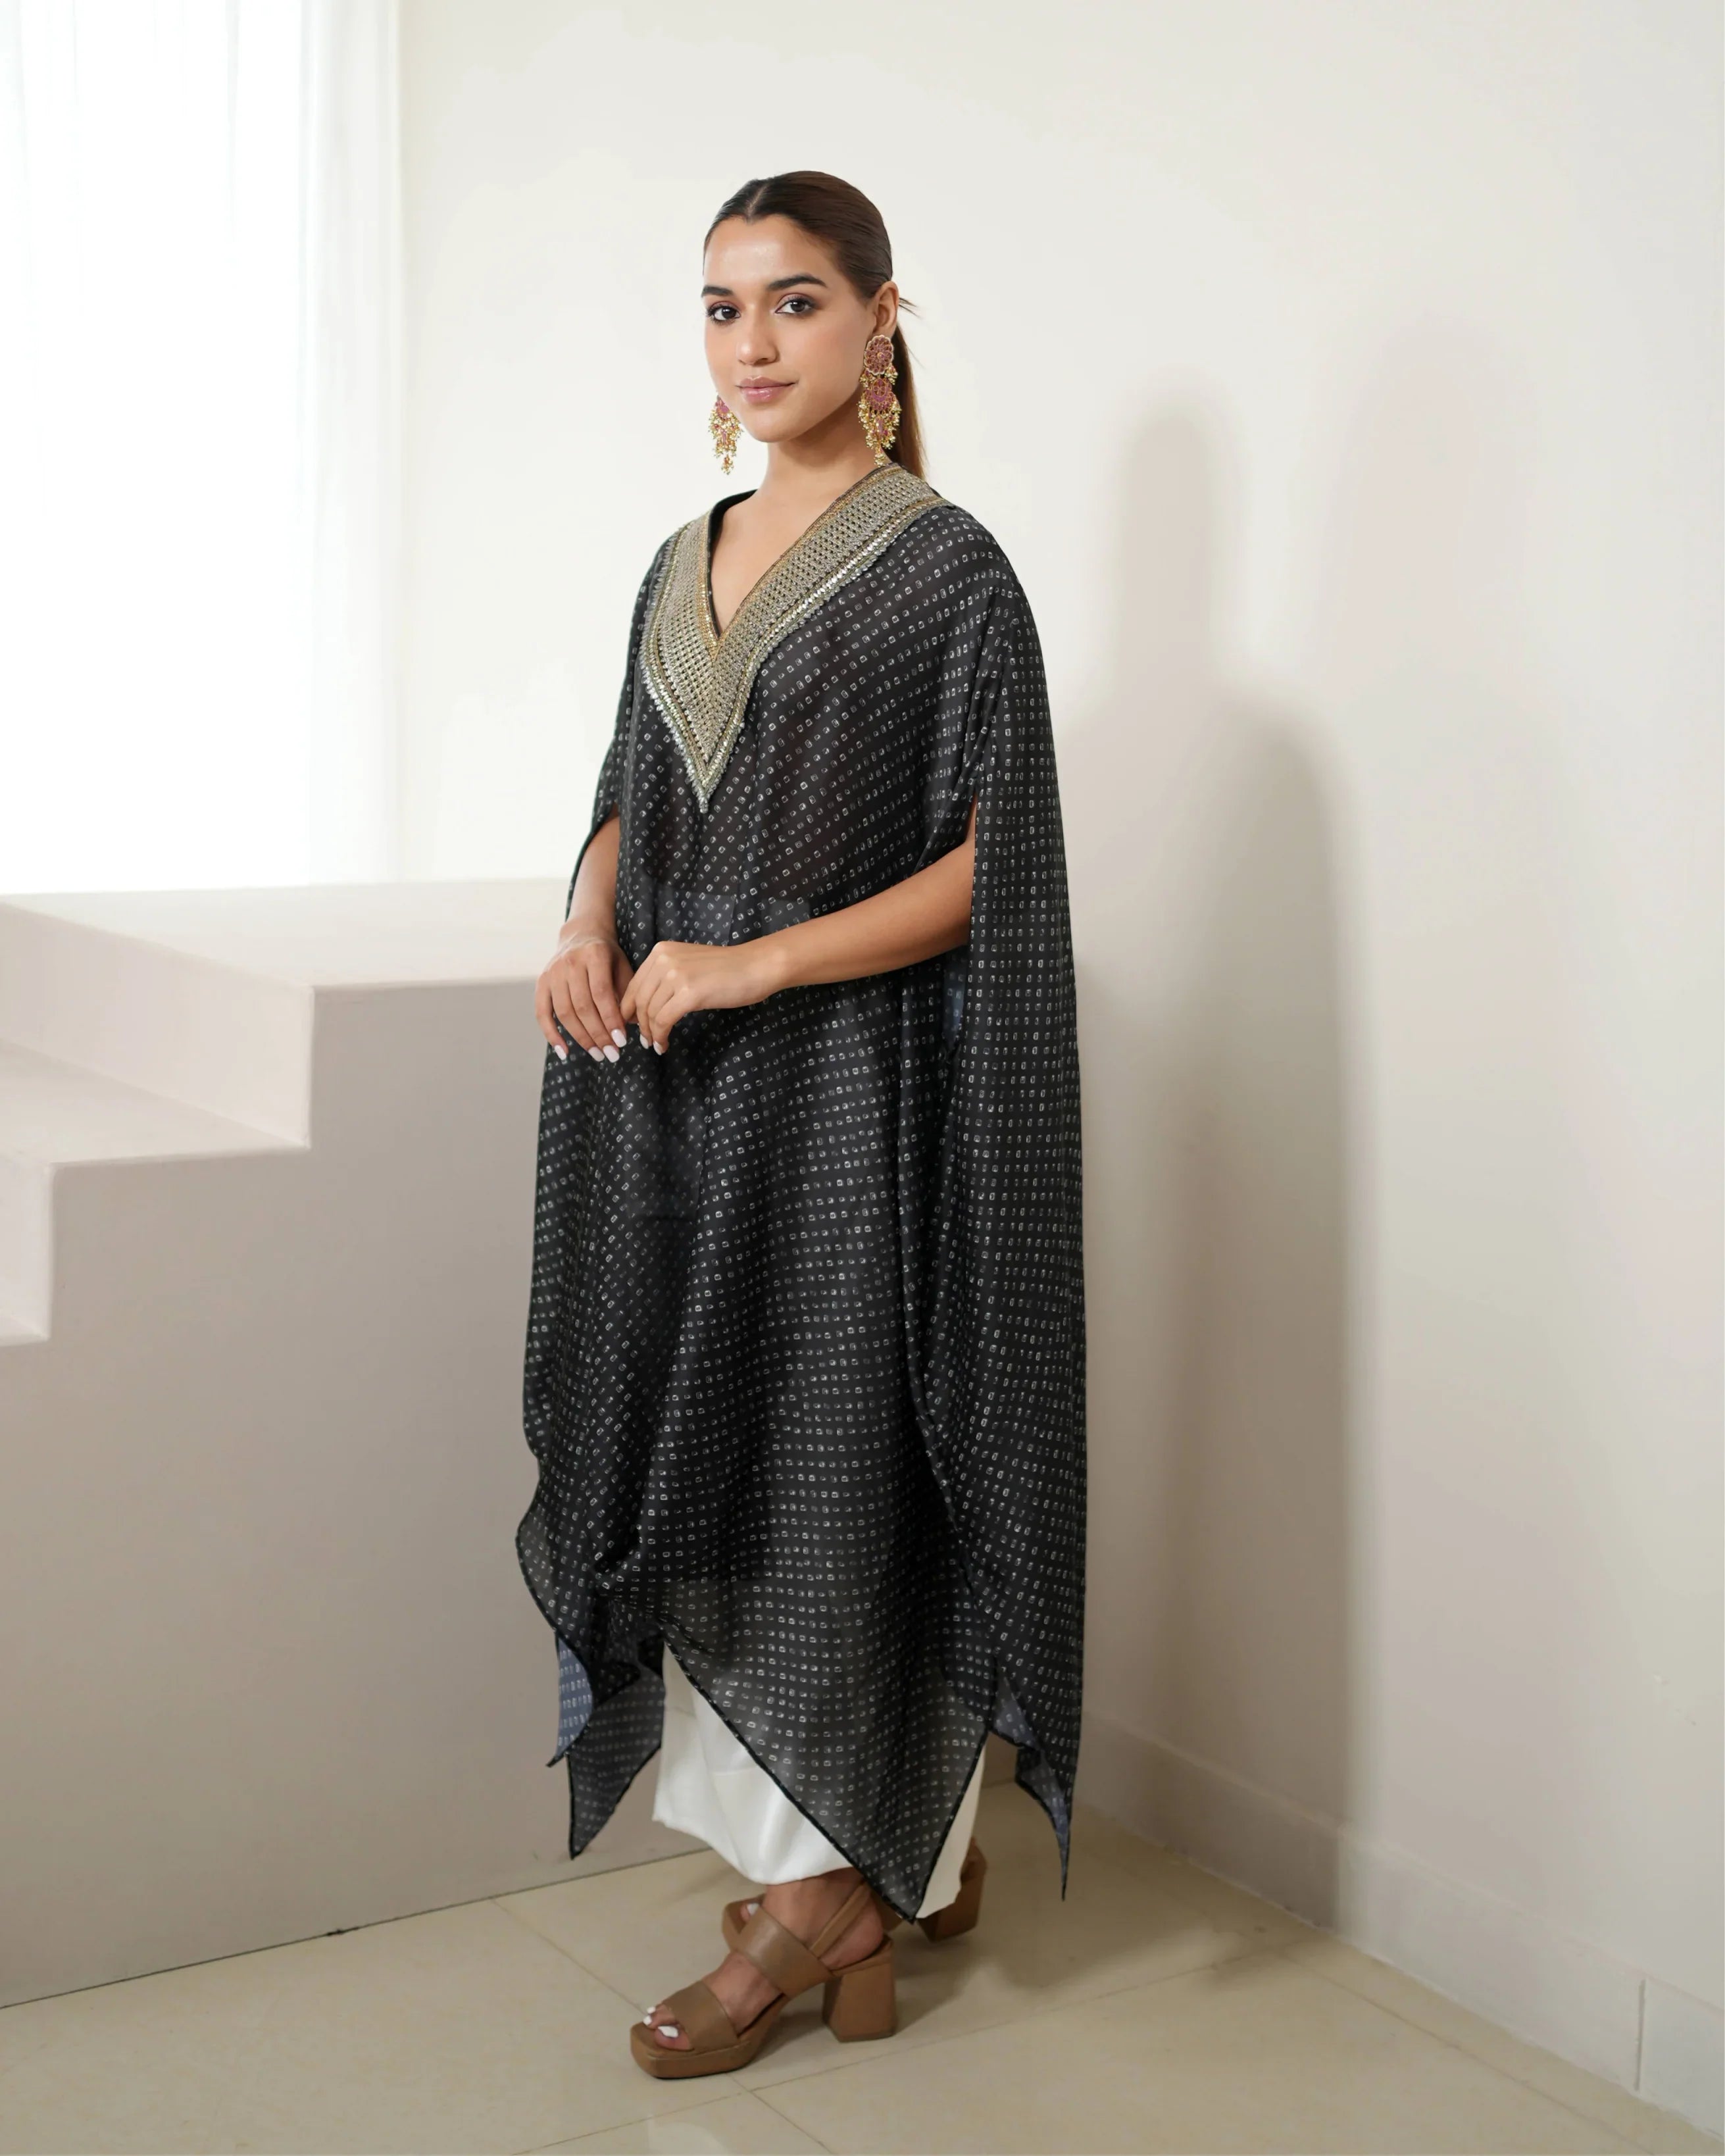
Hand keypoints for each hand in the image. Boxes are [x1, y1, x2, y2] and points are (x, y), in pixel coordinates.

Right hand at [538, 927, 634, 1061]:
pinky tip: (564, 1052)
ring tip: (598, 1054)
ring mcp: (553, 972)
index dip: (611, 1019)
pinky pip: (542, 1013)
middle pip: (583, 1006)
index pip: (601, 993)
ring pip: (564, 1012)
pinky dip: (551, 1035)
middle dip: (599, 1034)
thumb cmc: (607, 956)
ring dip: (581, 1038)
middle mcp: (570, 962)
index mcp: (595, 954)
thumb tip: (636, 1026)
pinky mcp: (541, 982)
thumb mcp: (622, 967)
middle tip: (612, 1054)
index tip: (622, 1041)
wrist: (582, 935)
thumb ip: (628, 993)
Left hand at [620, 938, 782, 1053]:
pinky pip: (664, 1020)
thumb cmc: (727, 969)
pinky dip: (661, 1036)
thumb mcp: (688, 965)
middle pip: (639, 999)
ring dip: (651, 1033)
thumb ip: (665, 978)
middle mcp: (664, 959)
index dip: (629, 1009)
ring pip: (650, 1012)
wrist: (756, 966)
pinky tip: (664, 1044)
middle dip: (638, 1024)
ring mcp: (676, 975)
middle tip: (644, 1040)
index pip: (634, 984)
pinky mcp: (689, 993)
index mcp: (661, 951)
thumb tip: (644, 1005)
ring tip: (656, 1045)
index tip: (633, 1025)